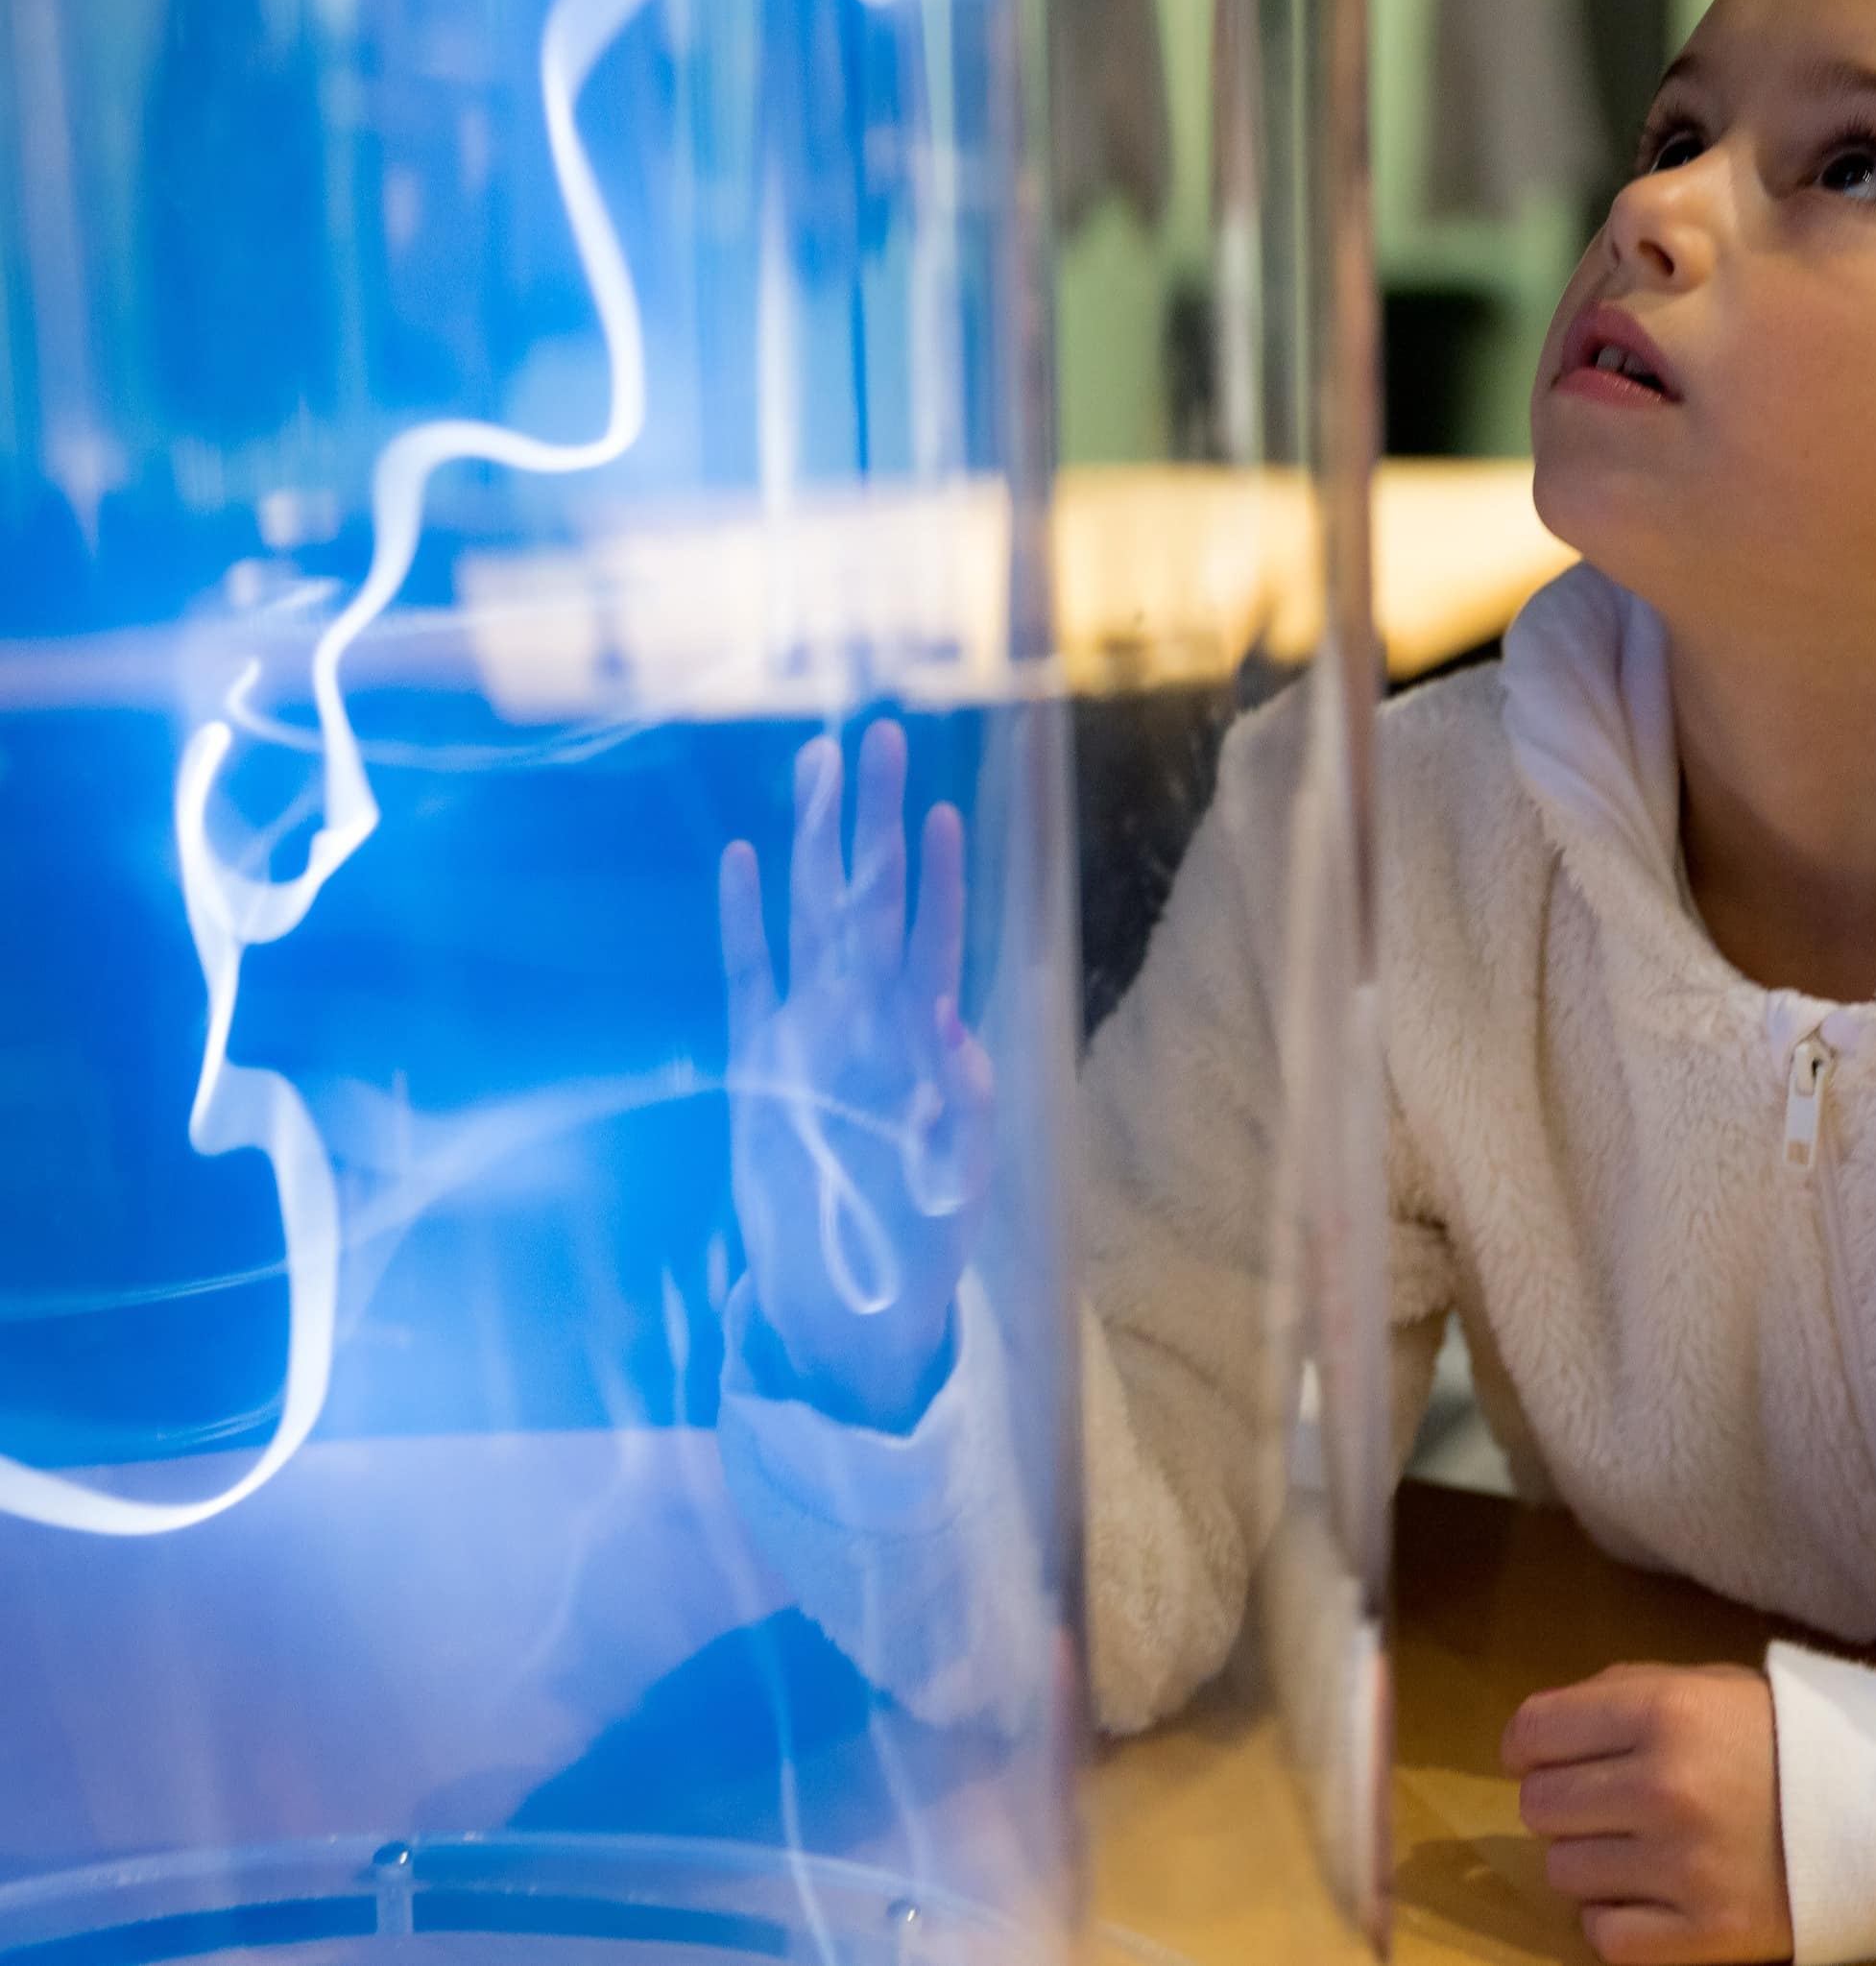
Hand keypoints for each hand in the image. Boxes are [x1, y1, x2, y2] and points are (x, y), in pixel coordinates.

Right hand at [719, 720, 994, 1431]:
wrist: (849, 1312)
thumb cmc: (920, 1242)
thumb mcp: (961, 1175)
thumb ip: (961, 1101)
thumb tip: (954, 1024)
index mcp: (918, 1042)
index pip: (930, 938)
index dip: (937, 877)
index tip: (943, 810)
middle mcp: (862, 1021)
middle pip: (869, 901)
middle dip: (874, 821)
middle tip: (878, 737)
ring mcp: (807, 1034)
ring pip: (811, 920)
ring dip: (815, 846)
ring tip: (816, 767)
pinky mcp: (756, 1066)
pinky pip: (746, 979)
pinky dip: (742, 924)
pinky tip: (739, 863)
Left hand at [1504, 1662, 1791, 1965]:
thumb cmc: (1776, 1740)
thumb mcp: (1699, 1686)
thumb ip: (1616, 1696)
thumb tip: (1533, 1736)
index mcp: (1661, 1712)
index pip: (1533, 1733)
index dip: (1526, 1746)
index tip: (1539, 1757)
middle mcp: (1664, 1788)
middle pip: (1540, 1805)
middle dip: (1561, 1802)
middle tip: (1603, 1804)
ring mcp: (1684, 1868)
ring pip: (1563, 1872)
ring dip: (1589, 1861)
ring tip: (1638, 1848)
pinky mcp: (1707, 1937)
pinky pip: (1604, 1936)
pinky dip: (1616, 1920)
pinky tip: (1652, 1895)